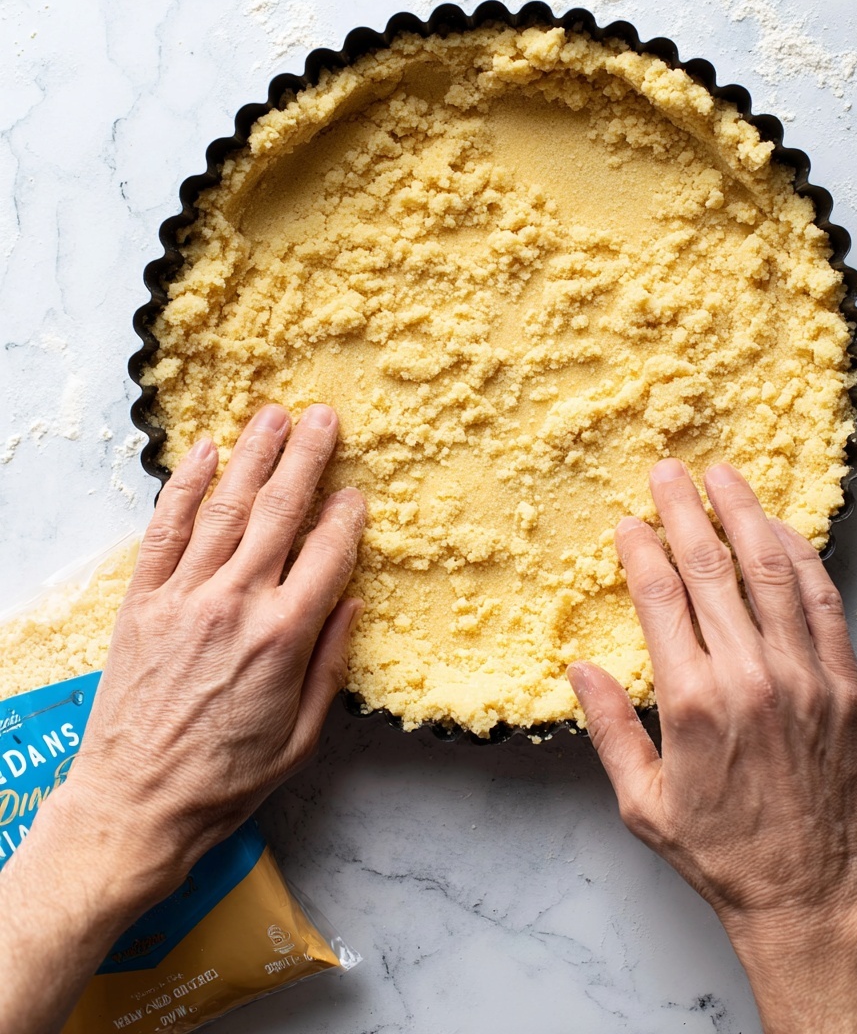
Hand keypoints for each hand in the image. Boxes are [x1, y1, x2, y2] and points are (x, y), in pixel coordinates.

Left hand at [0, 403, 365, 1033]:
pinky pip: (167, 531)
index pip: (327, 554)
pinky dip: (185, 488)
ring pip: (226, 509)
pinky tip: (202, 453)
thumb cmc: (227, 780)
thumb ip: (331, 664)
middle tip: (323, 417)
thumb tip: (352, 604)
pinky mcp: (144, 602)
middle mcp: (236, 604)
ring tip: (273, 416)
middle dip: (306, 459)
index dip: (346, 516)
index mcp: (285, 637)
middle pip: (279, 513)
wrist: (136, 804)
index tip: (356, 491)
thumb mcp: (303, 737)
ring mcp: (185, 597)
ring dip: (252, 457)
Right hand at [568, 459, 856, 1033]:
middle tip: (667, 472)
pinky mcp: (845, 686)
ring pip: (771, 573)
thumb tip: (578, 669)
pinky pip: (823, 604)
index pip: (659, 599)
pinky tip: (782, 530)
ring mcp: (804, 678)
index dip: (641, 551)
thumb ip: (609, 728)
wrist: (807, 893)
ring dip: (745, 516)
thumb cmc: (719, 852)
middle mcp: (748, 679)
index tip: (628, 522)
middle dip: (684, 513)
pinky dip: (802, 559)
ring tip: (725, 476)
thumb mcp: (642, 803)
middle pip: (711, 572)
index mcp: (691, 704)